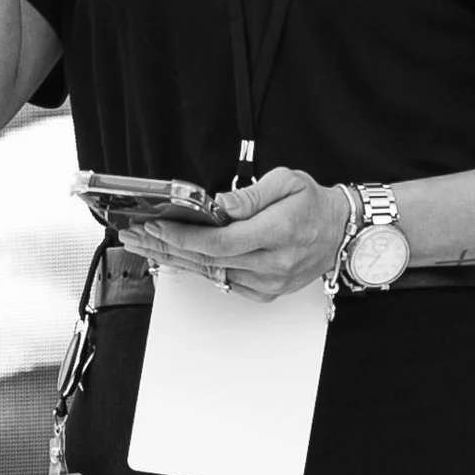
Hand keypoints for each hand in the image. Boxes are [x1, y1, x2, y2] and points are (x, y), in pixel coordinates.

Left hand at [121, 171, 350, 301]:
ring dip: (173, 258)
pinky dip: (197, 268)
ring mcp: (268, 283)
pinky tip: (174, 256)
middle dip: (165, 245)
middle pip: (207, 260)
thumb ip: (250, 195)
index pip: (219, 241)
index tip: (155, 224)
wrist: (339, 233)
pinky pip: (224, 281)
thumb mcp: (286, 182)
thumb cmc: (313, 205)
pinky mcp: (265, 292)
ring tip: (144, 244)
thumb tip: (218, 205)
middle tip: (135, 235)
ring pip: (211, 273)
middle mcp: (272, 264)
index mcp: (278, 233)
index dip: (182, 235)